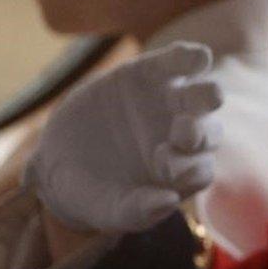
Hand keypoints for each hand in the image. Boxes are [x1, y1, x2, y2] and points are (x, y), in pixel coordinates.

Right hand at [23, 42, 222, 232]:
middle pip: (209, 134)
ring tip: (208, 95)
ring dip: (207, 94)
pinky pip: (180, 61)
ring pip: (203, 95)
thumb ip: (138, 211)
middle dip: (201, 134)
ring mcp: (172, 103)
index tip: (168, 173)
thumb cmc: (93, 192)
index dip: (191, 170)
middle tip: (184, 135)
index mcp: (182, 172)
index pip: (200, 171)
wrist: (58, 156)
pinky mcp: (152, 73)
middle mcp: (185, 137)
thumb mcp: (109, 209)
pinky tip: (195, 56)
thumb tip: (169, 203)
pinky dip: (189, 57)